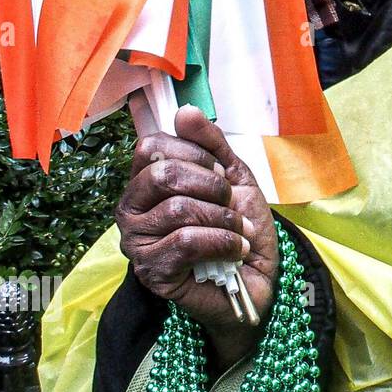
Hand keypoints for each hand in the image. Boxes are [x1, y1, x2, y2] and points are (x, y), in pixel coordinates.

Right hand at [117, 106, 277, 366]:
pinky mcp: (153, 273)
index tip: (222, 173)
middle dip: (211, 184)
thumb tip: (185, 110)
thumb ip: (212, 144)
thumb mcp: (234, 177)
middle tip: (231, 201)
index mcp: (146, 183)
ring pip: (178, 210)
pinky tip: (238, 250)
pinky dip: (223, 241)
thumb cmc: (240, 228)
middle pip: (162, 175)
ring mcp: (138, 243)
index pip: (152, 147)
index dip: (195, 154)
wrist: (259, 280)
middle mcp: (132, 210)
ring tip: (240, 231)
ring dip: (224, 218)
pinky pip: (185, 243)